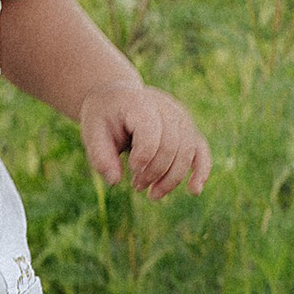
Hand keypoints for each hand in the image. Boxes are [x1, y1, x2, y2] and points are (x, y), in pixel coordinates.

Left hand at [76, 80, 210, 198]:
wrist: (118, 99)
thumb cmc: (105, 117)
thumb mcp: (92, 132)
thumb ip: (100, 156)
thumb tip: (114, 181)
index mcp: (140, 103)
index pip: (150, 134)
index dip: (142, 159)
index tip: (130, 170)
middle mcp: (166, 106)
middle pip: (171, 146)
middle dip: (154, 173)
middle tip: (136, 186)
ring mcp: (181, 116)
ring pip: (187, 152)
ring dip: (172, 179)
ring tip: (152, 194)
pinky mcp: (188, 129)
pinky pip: (201, 150)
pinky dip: (201, 171)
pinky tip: (193, 191)